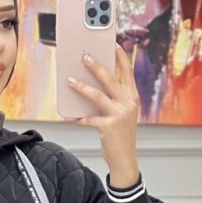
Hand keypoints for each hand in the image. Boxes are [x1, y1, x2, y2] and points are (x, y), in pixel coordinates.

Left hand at [63, 45, 140, 187]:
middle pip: (110, 79)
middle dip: (96, 66)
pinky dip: (77, 118)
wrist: (125, 158)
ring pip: (98, 95)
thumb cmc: (121, 135)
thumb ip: (113, 98)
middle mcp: (128, 103)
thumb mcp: (122, 113)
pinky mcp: (108, 126)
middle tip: (84, 56)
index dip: (120, 56)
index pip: (127, 71)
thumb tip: (92, 85)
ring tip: (70, 80)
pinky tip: (68, 117)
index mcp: (133, 97)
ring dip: (82, 87)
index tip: (112, 43)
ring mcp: (119, 114)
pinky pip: (89, 119)